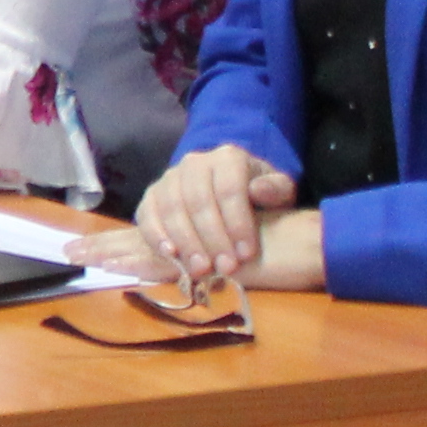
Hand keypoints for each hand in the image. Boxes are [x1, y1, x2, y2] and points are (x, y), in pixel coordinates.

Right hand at [90, 143, 299, 287]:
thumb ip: (276, 190)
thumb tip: (258, 190)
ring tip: (201, 269)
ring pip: (172, 208)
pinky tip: (171, 254)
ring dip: (186, 241)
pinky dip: (156, 235)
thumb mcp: (278, 191)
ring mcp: (169, 178)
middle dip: (212, 238)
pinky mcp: (152, 195)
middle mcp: (194, 162)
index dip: (237, 223)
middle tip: (225, 268)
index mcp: (228, 157)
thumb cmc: (258, 197)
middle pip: (199, 201)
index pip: (229, 190)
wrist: (230, 194)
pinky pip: (148, 214)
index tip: (246, 254)